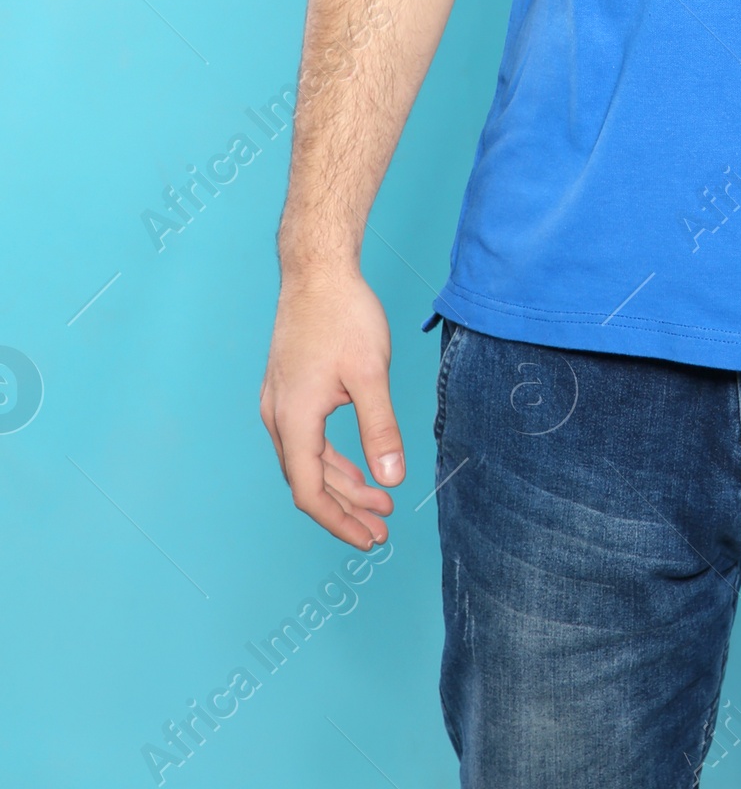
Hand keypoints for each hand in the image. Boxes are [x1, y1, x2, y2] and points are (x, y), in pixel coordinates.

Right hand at [260, 270, 404, 547]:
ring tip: (380, 503)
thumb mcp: (371, 374)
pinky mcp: (289, 390)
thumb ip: (381, 430)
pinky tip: (358, 468)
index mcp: (294, 419)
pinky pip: (308, 440)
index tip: (368, 538)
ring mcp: (280, 403)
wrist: (317, 270)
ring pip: (308, 461)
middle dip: (346, 508)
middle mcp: (278, 417)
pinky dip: (333, 461)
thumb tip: (393, 480)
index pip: (309, 491)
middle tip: (383, 529)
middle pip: (309, 481)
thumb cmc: (343, 314)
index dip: (339, 521)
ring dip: (342, 485)